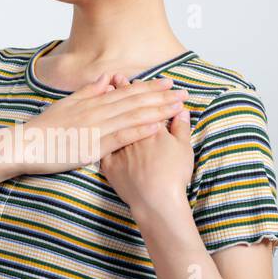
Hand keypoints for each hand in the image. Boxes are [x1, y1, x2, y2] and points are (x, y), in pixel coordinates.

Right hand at [12, 72, 186, 175]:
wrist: (25, 144)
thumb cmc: (43, 128)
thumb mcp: (66, 104)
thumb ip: (88, 91)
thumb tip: (106, 78)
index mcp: (92, 102)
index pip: (126, 92)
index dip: (149, 87)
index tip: (168, 83)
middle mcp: (97, 111)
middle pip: (135, 101)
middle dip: (161, 97)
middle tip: (184, 92)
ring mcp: (96, 128)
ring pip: (132, 116)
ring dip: (157, 110)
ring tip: (177, 106)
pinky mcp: (93, 146)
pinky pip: (121, 137)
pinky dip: (140, 130)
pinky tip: (157, 126)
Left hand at [99, 72, 194, 212]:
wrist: (156, 201)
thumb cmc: (174, 176)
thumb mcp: (183, 149)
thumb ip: (181, 129)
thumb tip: (183, 112)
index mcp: (150, 128)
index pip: (141, 103)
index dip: (137, 90)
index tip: (132, 78)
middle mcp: (131, 134)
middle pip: (124, 108)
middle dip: (121, 92)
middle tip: (117, 77)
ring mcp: (118, 149)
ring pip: (110, 123)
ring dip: (107, 107)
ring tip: (105, 93)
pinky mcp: (109, 165)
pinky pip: (100, 146)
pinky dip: (96, 132)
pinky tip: (94, 123)